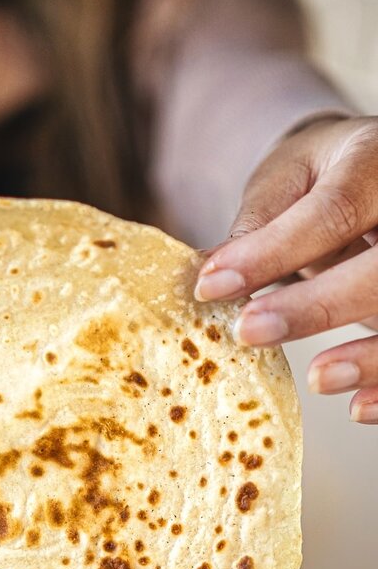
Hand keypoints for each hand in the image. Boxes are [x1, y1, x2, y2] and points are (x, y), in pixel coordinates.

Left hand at [194, 114, 377, 424]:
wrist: (370, 174)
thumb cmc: (322, 177)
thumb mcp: (286, 181)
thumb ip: (257, 226)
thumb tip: (208, 278)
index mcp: (374, 161)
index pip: (334, 210)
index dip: (272, 253)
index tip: (211, 287)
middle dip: (320, 305)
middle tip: (250, 332)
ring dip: (372, 356)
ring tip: (319, 378)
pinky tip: (358, 406)